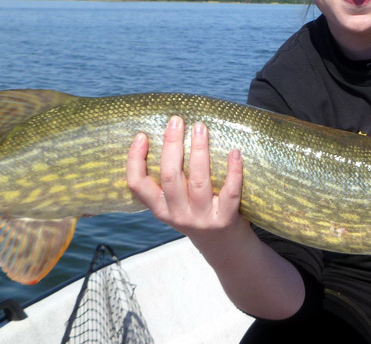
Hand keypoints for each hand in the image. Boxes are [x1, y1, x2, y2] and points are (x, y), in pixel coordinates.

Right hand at [126, 116, 246, 242]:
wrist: (226, 249)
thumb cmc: (199, 214)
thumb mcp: (177, 204)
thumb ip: (172, 180)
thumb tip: (171, 133)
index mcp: (161, 208)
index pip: (138, 185)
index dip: (135, 160)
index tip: (142, 136)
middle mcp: (178, 215)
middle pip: (170, 177)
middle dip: (171, 145)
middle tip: (176, 120)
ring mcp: (202, 218)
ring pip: (198, 181)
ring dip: (199, 151)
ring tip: (200, 127)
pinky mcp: (225, 220)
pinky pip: (229, 193)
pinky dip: (233, 171)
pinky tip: (234, 152)